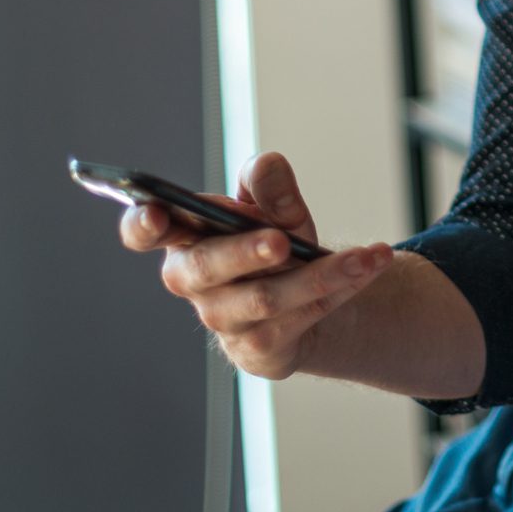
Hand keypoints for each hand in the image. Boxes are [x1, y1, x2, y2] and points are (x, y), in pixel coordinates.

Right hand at [119, 151, 392, 379]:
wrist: (307, 301)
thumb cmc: (274, 245)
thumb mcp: (277, 211)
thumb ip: (270, 187)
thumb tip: (267, 164)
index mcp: (186, 238)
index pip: (145, 231)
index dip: (142, 225)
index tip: (156, 213)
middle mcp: (196, 282)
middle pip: (207, 269)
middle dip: (244, 252)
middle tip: (281, 241)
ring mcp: (224, 319)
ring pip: (266, 298)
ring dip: (321, 274)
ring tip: (364, 255)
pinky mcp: (259, 347)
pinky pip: (301, 317)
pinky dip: (341, 287)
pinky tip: (370, 266)